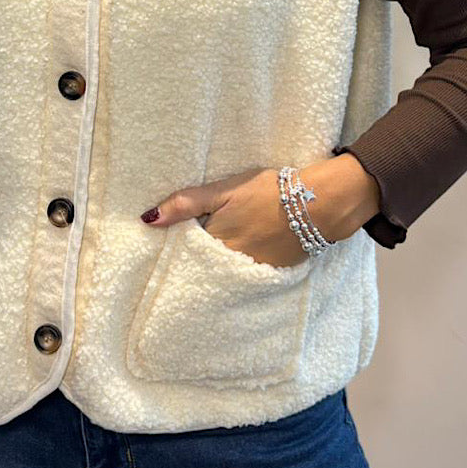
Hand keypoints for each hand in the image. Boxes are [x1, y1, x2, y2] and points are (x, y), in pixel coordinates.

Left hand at [139, 156, 377, 265]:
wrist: (318, 203)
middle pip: (205, 268)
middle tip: (185, 263)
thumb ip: (187, 203)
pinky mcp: (273, 273)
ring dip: (216, 271)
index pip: (186, 254)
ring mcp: (254, 271)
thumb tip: (149, 219)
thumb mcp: (224, 189)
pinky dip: (238, 273)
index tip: (166, 252)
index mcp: (216, 243)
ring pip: (225, 275)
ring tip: (211, 264)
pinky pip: (247, 278)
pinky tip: (237, 265)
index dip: (177, 251)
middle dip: (194, 266)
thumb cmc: (267, 190)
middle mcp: (232, 264)